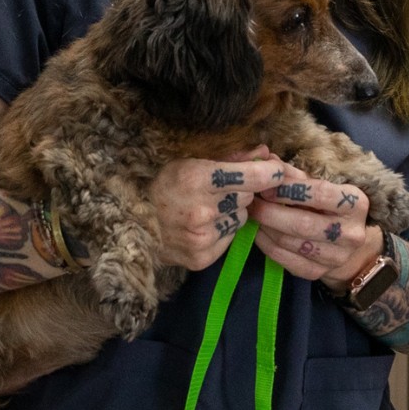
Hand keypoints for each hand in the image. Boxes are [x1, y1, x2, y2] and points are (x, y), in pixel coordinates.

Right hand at [150, 147, 290, 270]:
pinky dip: (223, 231)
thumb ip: (231, 157)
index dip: (268, 173)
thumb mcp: (190, 161)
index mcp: (196, 179)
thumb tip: (265, 152)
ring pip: (240, 219)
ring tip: (208, 208)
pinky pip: (230, 239)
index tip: (277, 170)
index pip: (250, 176)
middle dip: (242, 192)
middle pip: (247, 197)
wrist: (131, 223)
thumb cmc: (163, 186)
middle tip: (221, 190)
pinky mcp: (202, 258)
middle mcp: (201, 210)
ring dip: (232, 212)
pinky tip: (204, 226)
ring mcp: (202, 237)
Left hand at [250, 160, 383, 289]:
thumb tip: (265, 161)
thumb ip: (294, 175)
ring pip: (291, 243)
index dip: (288, 189)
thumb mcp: (320, 186)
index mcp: (356, 204)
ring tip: (252, 215)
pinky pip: (285, 260)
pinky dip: (266, 245)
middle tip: (251, 202)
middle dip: (271, 212)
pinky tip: (258, 233)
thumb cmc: (329, 206)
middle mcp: (351, 233)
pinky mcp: (318, 273)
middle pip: (303, 223)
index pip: (319, 193)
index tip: (265, 186)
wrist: (347, 244)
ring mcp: (336, 257)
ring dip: (265, 228)